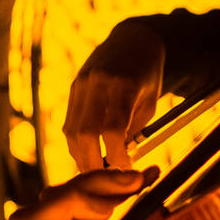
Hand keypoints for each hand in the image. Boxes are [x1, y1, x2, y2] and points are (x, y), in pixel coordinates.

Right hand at [63, 22, 164, 170]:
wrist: (133, 40)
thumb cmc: (148, 75)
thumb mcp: (150, 102)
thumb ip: (134, 130)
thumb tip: (120, 164)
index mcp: (123, 85)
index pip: (113, 130)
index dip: (117, 157)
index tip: (126, 171)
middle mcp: (97, 83)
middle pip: (85, 133)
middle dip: (93, 163)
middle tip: (106, 180)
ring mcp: (81, 83)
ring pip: (71, 130)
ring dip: (80, 156)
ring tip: (94, 172)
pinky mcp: (73, 87)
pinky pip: (69, 122)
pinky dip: (76, 143)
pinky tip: (86, 154)